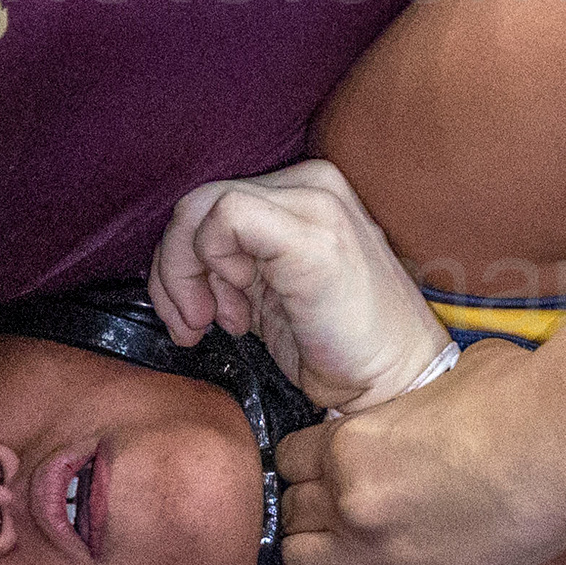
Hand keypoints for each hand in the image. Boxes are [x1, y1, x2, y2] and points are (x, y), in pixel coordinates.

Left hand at [150, 161, 452, 414]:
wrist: (394, 380)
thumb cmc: (336, 345)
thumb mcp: (270, 289)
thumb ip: (232, 261)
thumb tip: (171, 265)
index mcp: (304, 192)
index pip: (209, 203)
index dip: (182, 259)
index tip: (198, 313)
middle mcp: (311, 184)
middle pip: (197, 202)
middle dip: (175, 269)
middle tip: (194, 323)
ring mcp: (315, 202)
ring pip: (201, 207)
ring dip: (187, 275)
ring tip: (221, 322)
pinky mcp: (312, 232)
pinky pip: (224, 218)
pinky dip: (211, 266)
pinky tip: (240, 313)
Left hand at [273, 337, 565, 564]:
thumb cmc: (518, 393)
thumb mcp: (442, 377)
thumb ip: (411, 402)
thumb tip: (426, 403)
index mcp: (353, 442)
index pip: (292, 457)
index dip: (307, 458)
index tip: (324, 461)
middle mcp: (353, 501)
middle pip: (295, 511)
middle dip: (309, 505)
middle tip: (335, 503)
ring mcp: (386, 553)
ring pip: (305, 564)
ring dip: (309, 555)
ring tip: (322, 552)